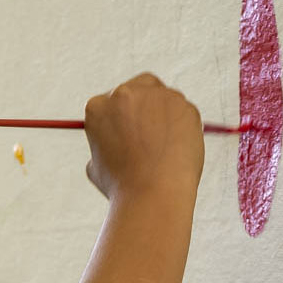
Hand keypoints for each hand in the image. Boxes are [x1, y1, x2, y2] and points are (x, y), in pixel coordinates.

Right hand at [84, 73, 203, 201]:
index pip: (107, 104)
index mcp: (98, 107)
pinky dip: (181, 126)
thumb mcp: (97, 166)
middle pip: (135, 89)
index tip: (123, 135)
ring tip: (161, 148)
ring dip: (162, 115)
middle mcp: (125, 94)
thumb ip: (104, 145)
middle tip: (144, 131)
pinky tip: (176, 149)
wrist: (153, 192)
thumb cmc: (121, 186)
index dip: (116, 120)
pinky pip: (182, 112)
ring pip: (162, 98)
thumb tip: (115, 143)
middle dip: (140, 107)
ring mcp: (158, 96)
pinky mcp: (185, 104)